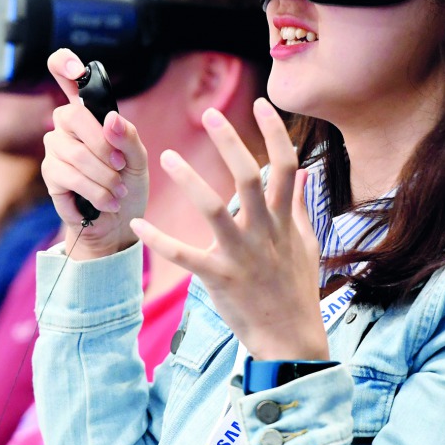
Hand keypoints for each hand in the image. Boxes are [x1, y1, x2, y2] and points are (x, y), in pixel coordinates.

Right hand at [40, 49, 148, 259]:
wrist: (118, 222)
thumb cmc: (127, 184)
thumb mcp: (139, 159)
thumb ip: (128, 137)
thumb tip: (112, 120)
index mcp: (90, 111)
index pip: (66, 75)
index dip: (65, 64)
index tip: (75, 68)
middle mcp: (67, 124)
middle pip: (72, 116)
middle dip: (102, 145)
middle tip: (120, 166)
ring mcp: (55, 147)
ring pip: (76, 153)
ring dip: (104, 176)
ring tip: (118, 191)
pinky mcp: (51, 173)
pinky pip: (70, 175)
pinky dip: (95, 191)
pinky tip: (106, 201)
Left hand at [129, 98, 327, 360]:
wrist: (291, 340)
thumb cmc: (296, 289)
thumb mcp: (306, 244)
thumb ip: (300, 206)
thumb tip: (304, 173)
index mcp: (284, 220)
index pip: (286, 167)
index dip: (275, 133)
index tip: (262, 104)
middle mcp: (264, 232)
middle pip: (249, 178)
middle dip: (230, 143)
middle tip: (209, 115)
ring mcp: (241, 255)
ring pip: (214, 209)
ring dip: (189, 180)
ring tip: (167, 155)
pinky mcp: (220, 279)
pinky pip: (185, 255)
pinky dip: (160, 240)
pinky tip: (137, 224)